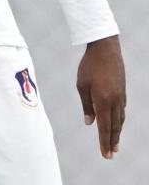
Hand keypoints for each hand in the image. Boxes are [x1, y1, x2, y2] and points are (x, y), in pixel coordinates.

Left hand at [77, 34, 125, 158]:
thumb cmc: (89, 67)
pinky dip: (119, 119)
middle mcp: (115, 101)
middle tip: (110, 154)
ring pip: (120, 119)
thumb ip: (86, 105)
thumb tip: (90, 123)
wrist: (106, 49)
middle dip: (112, 141)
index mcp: (103, 100)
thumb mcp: (81, 85)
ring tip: (114, 144)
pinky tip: (116, 123)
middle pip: (114, 126)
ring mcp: (121, 96)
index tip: (105, 154)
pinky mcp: (122, 91)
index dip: (104, 141)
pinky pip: (121, 110)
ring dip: (117, 132)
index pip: (104, 126)